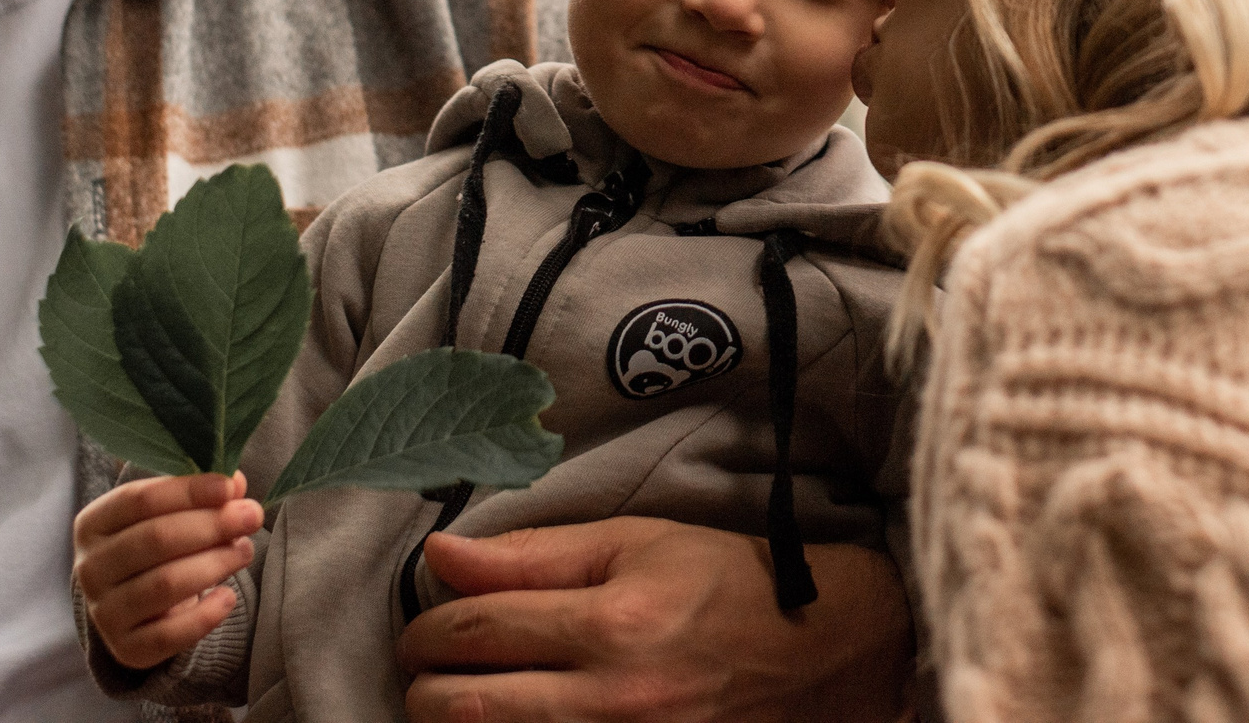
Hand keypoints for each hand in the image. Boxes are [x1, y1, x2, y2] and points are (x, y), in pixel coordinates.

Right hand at [72, 470, 261, 670]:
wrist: (137, 608)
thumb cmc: (156, 549)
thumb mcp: (169, 515)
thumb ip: (198, 497)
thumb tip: (235, 485)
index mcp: (93, 524)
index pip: (139, 500)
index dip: (188, 491)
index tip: (230, 486)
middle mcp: (90, 569)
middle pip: (155, 539)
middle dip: (211, 524)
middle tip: (251, 516)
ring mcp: (104, 613)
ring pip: (165, 584)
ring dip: (215, 563)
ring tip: (244, 550)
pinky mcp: (126, 650)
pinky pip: (169, 635)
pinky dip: (205, 616)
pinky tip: (227, 597)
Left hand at [394, 517, 913, 722]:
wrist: (824, 657)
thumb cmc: (724, 586)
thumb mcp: (635, 543)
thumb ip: (533, 554)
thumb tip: (441, 556)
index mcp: (611, 625)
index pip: (474, 632)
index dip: (427, 627)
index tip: (424, 624)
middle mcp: (613, 703)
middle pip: (464, 709)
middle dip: (424, 686)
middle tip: (428, 669)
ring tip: (463, 700)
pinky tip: (514, 720)